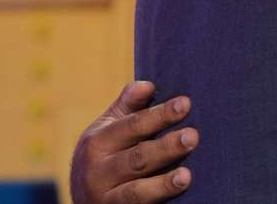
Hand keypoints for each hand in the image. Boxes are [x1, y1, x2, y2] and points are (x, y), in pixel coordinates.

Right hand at [70, 81, 198, 203]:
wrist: (84, 199)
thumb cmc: (105, 155)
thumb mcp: (108, 130)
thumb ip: (128, 107)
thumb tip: (147, 84)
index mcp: (97, 142)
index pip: (133, 126)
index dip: (160, 115)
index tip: (186, 103)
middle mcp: (97, 172)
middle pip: (137, 158)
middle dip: (166, 148)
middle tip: (193, 136)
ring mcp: (105, 199)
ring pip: (137, 192)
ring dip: (163, 184)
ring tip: (186, 176)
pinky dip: (158, 202)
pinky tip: (179, 197)